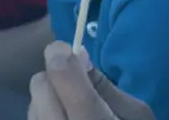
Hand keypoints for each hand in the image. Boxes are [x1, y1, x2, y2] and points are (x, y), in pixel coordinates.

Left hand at [28, 43, 154, 119]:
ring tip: (72, 115)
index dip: (62, 55)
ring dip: (47, 103)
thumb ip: (104, 86)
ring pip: (31, 106)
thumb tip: (76, 55)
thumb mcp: (137, 115)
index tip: (72, 54)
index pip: (60, 74)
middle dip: (56, 79)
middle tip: (77, 89)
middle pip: (39, 86)